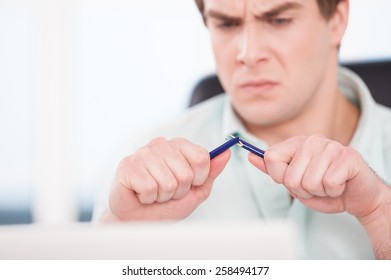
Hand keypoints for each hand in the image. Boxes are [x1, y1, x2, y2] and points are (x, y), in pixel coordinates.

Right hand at [102, 137, 229, 220]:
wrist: (139, 220)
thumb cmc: (167, 204)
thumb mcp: (196, 191)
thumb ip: (210, 172)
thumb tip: (226, 152)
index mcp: (179, 145)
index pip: (202, 158)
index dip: (198, 179)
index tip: (188, 185)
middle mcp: (161, 144)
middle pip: (186, 173)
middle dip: (178, 191)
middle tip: (166, 192)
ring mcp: (143, 153)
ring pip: (168, 182)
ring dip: (162, 196)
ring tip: (154, 193)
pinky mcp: (127, 165)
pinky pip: (149, 187)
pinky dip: (147, 198)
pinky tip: (141, 194)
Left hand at [248, 135, 386, 217]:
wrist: (357, 196)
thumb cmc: (323, 189)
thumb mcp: (293, 181)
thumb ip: (272, 169)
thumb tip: (250, 156)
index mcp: (296, 144)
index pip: (270, 158)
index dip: (279, 177)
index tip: (293, 179)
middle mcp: (312, 141)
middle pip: (289, 176)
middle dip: (301, 190)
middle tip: (315, 186)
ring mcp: (331, 146)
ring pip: (309, 182)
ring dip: (318, 192)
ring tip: (327, 186)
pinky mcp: (348, 156)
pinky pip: (329, 183)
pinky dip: (333, 191)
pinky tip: (340, 185)